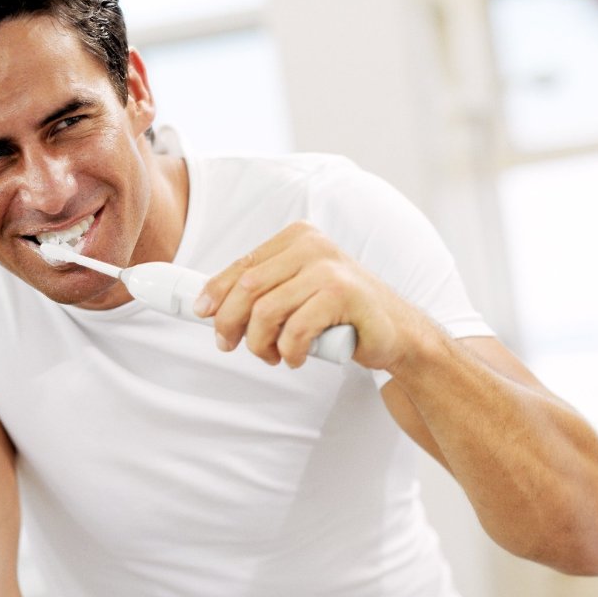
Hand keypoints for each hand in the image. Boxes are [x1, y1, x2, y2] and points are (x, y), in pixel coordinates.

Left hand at [194, 222, 435, 369]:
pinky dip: (288, 352)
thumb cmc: (342, 315)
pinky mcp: (343, 294)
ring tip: (273, 355)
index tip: (201, 313)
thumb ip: (263, 292)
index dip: (214, 291)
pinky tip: (296, 357)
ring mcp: (329, 268)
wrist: (396, 331)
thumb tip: (209, 305)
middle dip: (229, 323)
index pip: (242, 265)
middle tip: (230, 346)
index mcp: (298, 238)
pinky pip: (294, 330)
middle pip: (247, 287)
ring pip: (265, 311)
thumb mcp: (297, 294)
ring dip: (260, 343)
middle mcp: (312, 246)